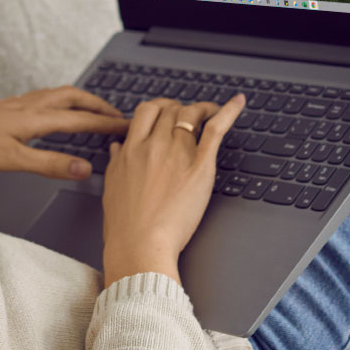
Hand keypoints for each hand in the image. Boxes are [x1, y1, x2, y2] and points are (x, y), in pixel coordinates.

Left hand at [0, 86, 129, 179]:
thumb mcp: (13, 161)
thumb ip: (50, 165)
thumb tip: (84, 167)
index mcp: (36, 118)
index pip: (82, 119)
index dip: (108, 123)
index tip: (129, 127)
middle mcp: (31, 106)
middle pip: (75, 98)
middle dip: (100, 106)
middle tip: (120, 116)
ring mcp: (19, 104)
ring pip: (60, 95)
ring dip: (83, 101)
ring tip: (96, 110)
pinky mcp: (8, 107)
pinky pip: (46, 98)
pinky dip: (63, 102)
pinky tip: (57, 111)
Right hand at [99, 95, 244, 283]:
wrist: (139, 246)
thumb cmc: (125, 225)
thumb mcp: (112, 187)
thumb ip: (116, 162)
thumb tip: (118, 146)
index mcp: (131, 149)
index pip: (147, 111)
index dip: (160, 107)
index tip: (167, 111)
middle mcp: (153, 145)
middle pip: (170, 109)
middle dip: (181, 108)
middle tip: (191, 116)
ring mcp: (177, 153)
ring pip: (191, 114)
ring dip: (202, 108)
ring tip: (211, 111)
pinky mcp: (199, 167)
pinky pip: (216, 129)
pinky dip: (228, 111)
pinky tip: (238, 103)